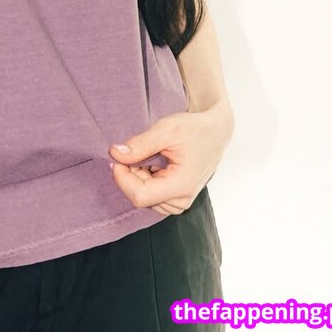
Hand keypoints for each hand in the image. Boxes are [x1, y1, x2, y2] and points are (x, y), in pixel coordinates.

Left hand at [108, 99, 233, 215]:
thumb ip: (139, 145)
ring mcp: (180, 202)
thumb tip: (115, 154)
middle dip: (130, 174)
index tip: (118, 157)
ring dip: (138, 175)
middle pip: (140, 197)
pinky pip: (152, 195)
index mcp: (181, 185)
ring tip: (150, 154)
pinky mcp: (177, 198)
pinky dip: (145, 178)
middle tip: (135, 149)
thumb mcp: (166, 130)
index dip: (122, 178)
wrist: (216, 132)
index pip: (140, 196)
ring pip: (144, 197)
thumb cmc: (194, 129)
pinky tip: (153, 162)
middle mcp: (182, 200)